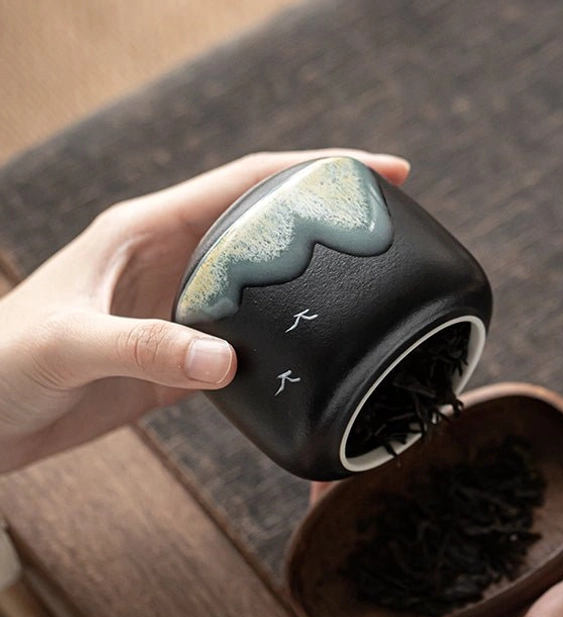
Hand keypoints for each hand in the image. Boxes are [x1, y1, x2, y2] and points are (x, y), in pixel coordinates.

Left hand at [0, 150, 409, 473]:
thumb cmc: (2, 364)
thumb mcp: (68, 344)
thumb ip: (145, 346)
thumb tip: (228, 362)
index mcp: (147, 231)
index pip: (246, 184)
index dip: (316, 170)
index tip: (380, 170)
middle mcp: (171, 261)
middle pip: (266, 227)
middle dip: (327, 219)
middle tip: (389, 227)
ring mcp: (180, 310)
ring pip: (262, 286)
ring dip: (309, 284)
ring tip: (367, 289)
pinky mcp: (181, 357)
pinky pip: (247, 341)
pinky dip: (283, 345)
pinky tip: (313, 354)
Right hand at [250, 481, 562, 616]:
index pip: (503, 575)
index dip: (507, 526)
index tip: (512, 474)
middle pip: (441, 554)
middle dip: (442, 506)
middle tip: (445, 443)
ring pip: (387, 551)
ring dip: (387, 508)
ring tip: (392, 452)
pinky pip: (330, 566)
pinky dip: (331, 528)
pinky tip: (332, 489)